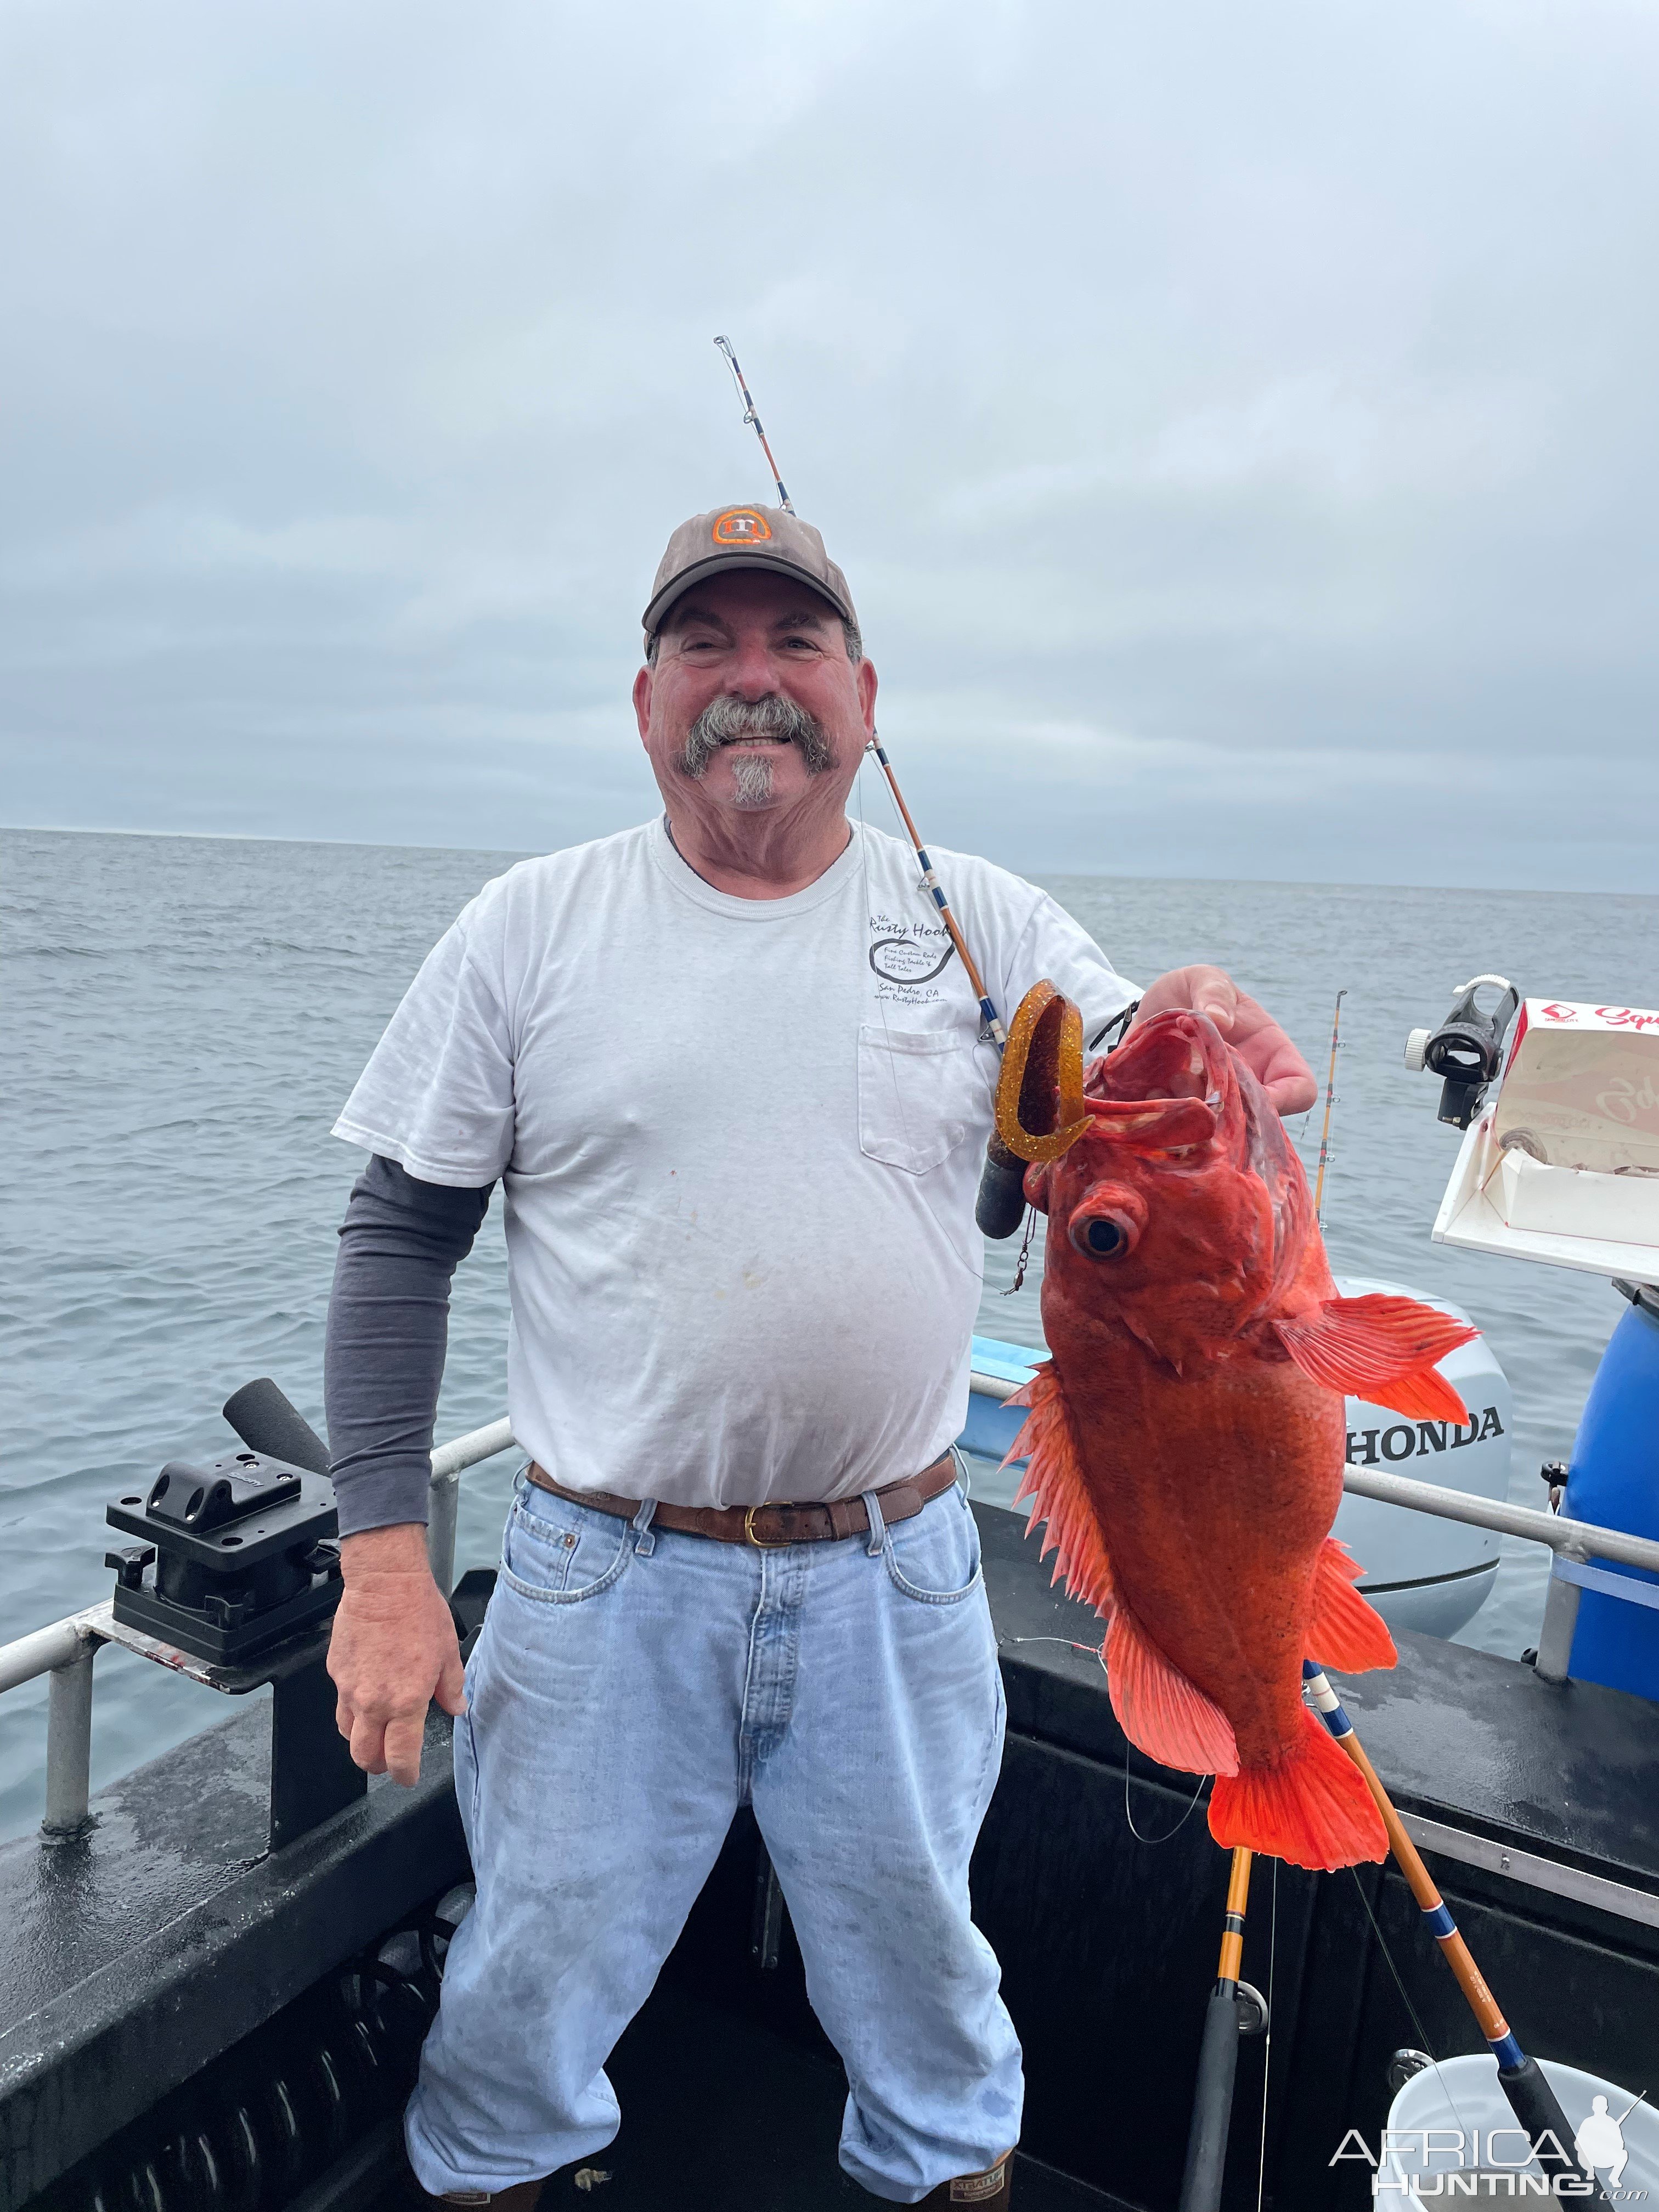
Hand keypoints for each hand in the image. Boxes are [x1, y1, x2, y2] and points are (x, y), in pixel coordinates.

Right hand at [327, 1523, 466, 1786]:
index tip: (408, 1777)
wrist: (384, 1581)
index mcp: (405, 1701)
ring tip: (376, 1733)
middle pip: (364, 1756)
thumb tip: (456, 1707)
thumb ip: (451, 1687)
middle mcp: (373, 1701)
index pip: (400, 1756)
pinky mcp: (335, 1671)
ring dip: (361, 1740)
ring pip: (347, 1732)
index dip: (405, 1774)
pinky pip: (340, 1701)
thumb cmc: (417, 1610)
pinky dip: (352, 1707)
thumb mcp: (448, 1651)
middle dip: (378, 1765)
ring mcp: (349, 1688)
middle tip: (390, 1762)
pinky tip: (366, 1693)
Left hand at [1134, 965, 1317, 1115]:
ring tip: (1172, 1078)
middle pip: (1257, 1118)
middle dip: (1229, 1108)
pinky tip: (1151, 1091)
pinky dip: (1166, 1112)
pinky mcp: (1183, 1108)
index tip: (1253, 1094)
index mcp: (1269, 1051)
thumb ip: (1213, 990)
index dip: (1286, 1099)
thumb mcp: (1204, 978)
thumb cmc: (1191, 990)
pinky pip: (1180, 1125)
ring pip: (1219, 1126)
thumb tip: (1219, 1020)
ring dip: (1196, 1109)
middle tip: (1198, 1081)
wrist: (1152, 1006)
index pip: (1299, 1089)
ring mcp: (1216, 1100)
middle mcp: (1248, 1083)